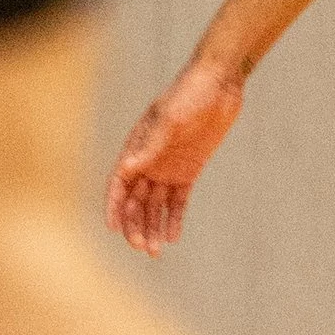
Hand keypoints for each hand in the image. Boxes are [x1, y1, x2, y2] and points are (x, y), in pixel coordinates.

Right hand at [108, 54, 246, 254]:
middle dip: (135, 224)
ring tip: (155, 251)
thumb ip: (152, 145)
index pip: (119, 182)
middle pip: (135, 199)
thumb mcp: (170, 118)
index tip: (113, 229)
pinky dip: (173, 218)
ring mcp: (169, 167)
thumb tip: (128, 167)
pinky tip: (172, 236)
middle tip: (141, 246)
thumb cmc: (189, 93)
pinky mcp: (189, 170)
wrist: (220, 83)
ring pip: (155, 205)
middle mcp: (149, 160)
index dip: (114, 206)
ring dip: (152, 227)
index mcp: (137, 145)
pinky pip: (178, 200)